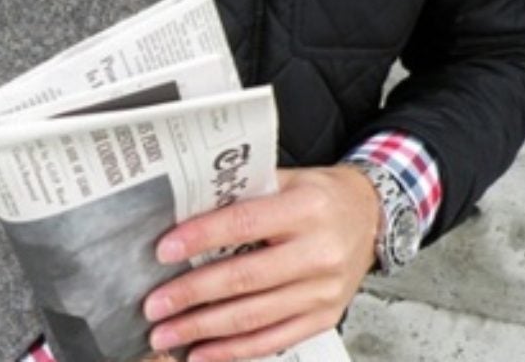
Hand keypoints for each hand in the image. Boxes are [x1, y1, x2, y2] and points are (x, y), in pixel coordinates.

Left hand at [141, 165, 380, 361]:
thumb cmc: (319, 196)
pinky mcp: (325, 317)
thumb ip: (241, 193)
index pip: (245, 224)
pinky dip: (234, 351)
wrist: (371, 216)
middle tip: (153, 306)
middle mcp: (319, 252)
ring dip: (204, 329)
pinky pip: (274, 339)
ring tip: (166, 334)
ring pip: (254, 316)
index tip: (163, 251)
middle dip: (192, 295)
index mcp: (307, 208)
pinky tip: (201, 352)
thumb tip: (181, 213)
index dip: (201, 238)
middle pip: (245, 279)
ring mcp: (324, 290)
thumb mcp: (285, 179)